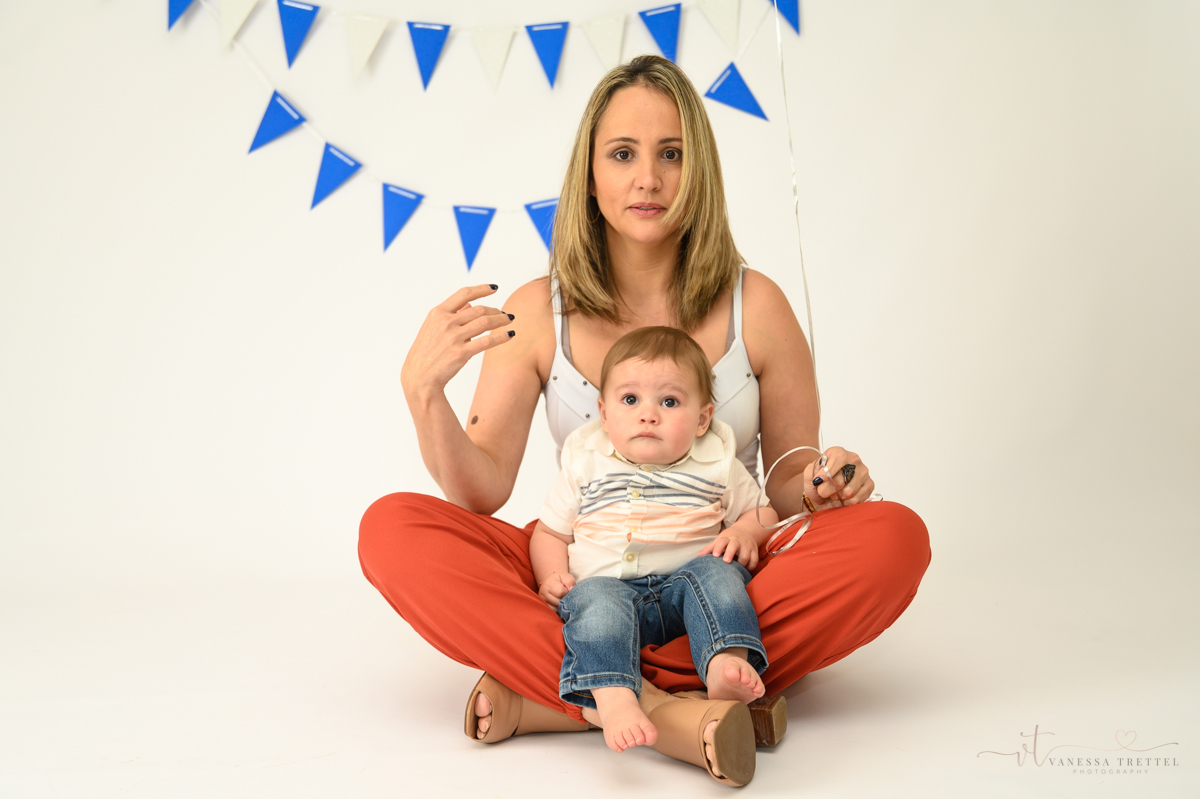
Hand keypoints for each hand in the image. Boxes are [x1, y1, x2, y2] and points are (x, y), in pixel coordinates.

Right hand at [400, 284, 514, 400]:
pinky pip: (487, 341)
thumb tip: (470, 303)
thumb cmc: (427, 352)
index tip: (494, 288)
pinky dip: (501, 336)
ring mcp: (453, 337)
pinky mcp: (461, 353)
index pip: (464, 294)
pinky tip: (510, 334)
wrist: (419, 377)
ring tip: (509, 320)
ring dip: (501, 320)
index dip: (482, 289)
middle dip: (495, 310)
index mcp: (438, 313)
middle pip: (479, 309)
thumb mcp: (433, 328)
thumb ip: (452, 314)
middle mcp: (446, 322)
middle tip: (504, 314)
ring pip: (485, 322)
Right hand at [538, 571, 575, 608]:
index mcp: (548, 584)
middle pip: (559, 602)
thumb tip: (571, 590)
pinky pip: (554, 612)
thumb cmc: (559, 580)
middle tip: (566, 596)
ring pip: (557, 609)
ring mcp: (543, 602)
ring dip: (562, 606)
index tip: (568, 590)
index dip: (567, 592)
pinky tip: (560, 605)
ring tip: (563, 600)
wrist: (550, 583)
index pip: (560, 592)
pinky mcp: (544, 608)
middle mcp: (543, 594)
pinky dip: (559, 610)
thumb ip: (569, 582)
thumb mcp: (565, 577)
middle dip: (565, 600)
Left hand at [698, 526, 760, 569]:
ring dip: (741, 563)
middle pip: (735, 546)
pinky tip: (745, 569)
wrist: (746, 531)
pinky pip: (754, 560)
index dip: (718, 547)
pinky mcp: (755, 551)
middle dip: (730, 553)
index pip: (722, 541)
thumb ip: (710, 548)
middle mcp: (738, 541)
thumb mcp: (719, 540)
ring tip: (736, 568)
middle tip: (726, 561)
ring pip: (746, 555)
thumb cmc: (729, 539)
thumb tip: (698, 556)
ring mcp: (747, 546)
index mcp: (727, 538)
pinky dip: (751, 566)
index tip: (714, 555)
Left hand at [803, 446, 874, 507]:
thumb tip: (819, 477)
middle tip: (822, 491)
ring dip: (837, 497)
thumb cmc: (818, 484)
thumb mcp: (809, 476)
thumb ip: (810, 472)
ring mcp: (863, 472)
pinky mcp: (869, 485)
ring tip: (833, 494)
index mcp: (838, 453)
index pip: (838, 458)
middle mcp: (853, 460)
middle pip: (842, 479)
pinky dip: (846, 503)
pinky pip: (856, 499)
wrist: (823, 496)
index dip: (827, 472)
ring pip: (849, 491)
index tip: (818, 481)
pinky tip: (842, 499)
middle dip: (827, 490)